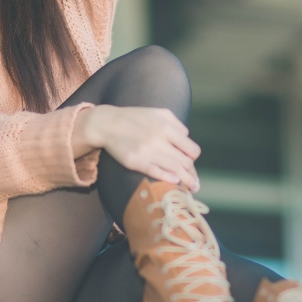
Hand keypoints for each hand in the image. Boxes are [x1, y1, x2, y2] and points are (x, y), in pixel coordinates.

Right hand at [75, 105, 200, 191]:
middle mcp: (159, 139)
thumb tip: (187, 138)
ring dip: (186, 181)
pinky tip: (174, 182)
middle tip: (195, 183)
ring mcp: (147, 151)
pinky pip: (155, 172)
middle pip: (185, 162)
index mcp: (167, 128)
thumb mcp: (159, 112)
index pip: (191, 149)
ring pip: (175, 170)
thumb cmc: (135, 118)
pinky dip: (167, 178)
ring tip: (192, 189)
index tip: (191, 164)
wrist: (107, 123)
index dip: (193, 159)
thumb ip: (176, 124)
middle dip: (192, 175)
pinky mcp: (135, 161)